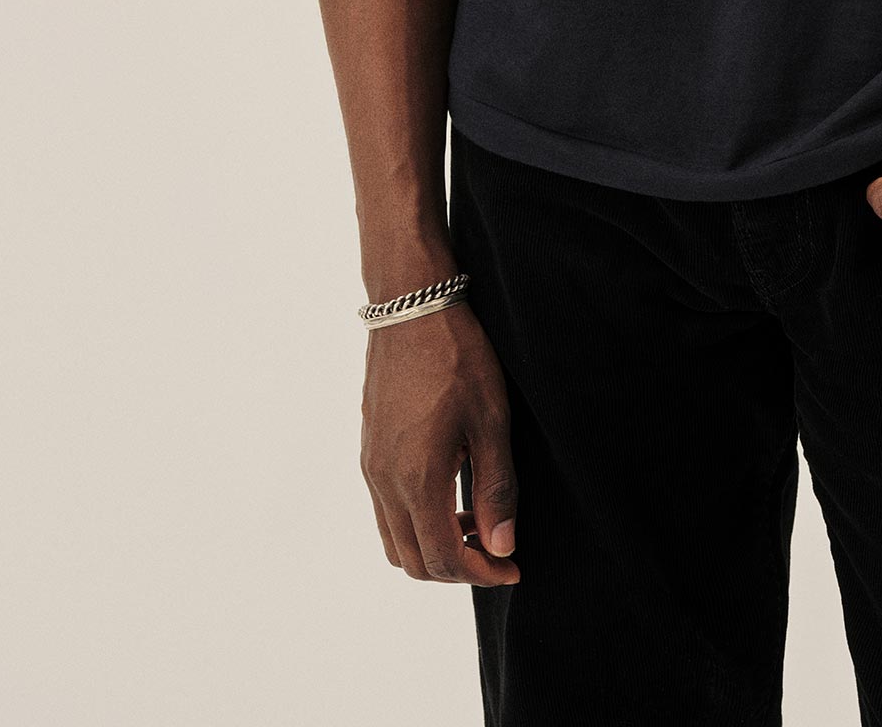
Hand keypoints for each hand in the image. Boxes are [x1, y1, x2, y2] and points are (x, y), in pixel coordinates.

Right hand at [360, 299, 520, 584]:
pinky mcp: (368, 450)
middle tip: (497, 550)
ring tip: (475, 523)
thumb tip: (502, 547)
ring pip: (394, 541)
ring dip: (433, 548)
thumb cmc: (458, 357)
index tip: (513, 566)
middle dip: (458, 569)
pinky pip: (385, 512)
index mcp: (417, 478)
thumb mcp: (491, 420)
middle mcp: (385, 482)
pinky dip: (415, 523)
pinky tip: (448, 494)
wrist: (412, 307)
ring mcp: (371, 467)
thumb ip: (497, 489)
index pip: (444, 559)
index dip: (482, 574)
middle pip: (414, 562)